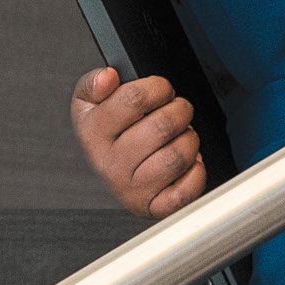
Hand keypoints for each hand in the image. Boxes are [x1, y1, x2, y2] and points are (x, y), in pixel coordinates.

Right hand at [70, 67, 206, 219]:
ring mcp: (132, 189)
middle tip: (176, 111)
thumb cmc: (107, 134)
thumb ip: (95, 83)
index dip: (157, 87)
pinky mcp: (153, 207)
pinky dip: (195, 172)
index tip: (160, 90)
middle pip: (162, 125)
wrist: (111, 171)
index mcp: (93, 133)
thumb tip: (108, 77)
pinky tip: (186, 162)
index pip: (135, 98)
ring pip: (177, 156)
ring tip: (179, 136)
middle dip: (179, 110)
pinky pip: (185, 192)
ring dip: (189, 139)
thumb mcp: (89, 102)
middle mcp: (111, 164)